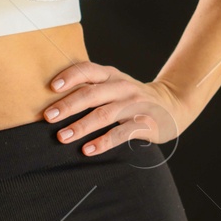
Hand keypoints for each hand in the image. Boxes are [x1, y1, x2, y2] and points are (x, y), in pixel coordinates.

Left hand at [40, 61, 189, 156]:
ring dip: (81, 126)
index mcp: (110, 75)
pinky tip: (87, 150)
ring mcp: (134, 105)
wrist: (172, 104)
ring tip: (62, 136)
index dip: (70, 77)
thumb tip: (51, 97)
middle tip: (47, 117)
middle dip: (67, 105)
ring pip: (104, 114)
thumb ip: (90, 86)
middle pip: (91, 94)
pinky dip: (103, 142)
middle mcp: (122, 87)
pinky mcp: (144, 124)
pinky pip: (121, 133)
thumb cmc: (130, 97)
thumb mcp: (114, 84)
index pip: (88, 70)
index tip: (51, 87)